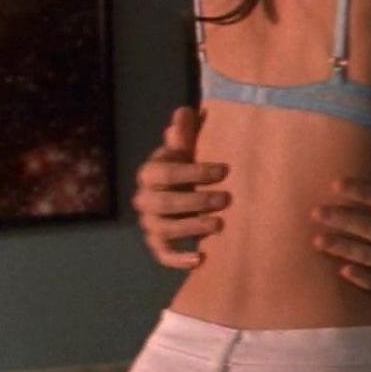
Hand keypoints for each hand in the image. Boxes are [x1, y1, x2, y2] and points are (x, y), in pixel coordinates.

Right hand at [131, 107, 230, 269]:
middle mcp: (144, 200)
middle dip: (196, 201)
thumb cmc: (184, 166)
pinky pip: (162, 255)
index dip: (194, 172)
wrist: (178, 190)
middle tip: (227, 198)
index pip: (166, 173)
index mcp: (149, 173)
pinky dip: (178, 260)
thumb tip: (184, 111)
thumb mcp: (185, 148)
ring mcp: (149, 223)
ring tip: (221, 224)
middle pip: (165, 204)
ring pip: (164, 230)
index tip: (225, 170)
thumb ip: (184, 133)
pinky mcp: (157, 242)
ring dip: (191, 228)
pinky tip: (201, 259)